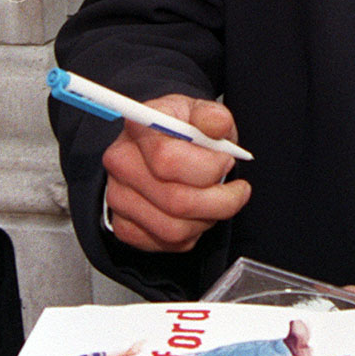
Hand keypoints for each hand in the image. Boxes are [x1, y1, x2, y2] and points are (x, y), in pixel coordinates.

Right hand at [101, 94, 250, 252]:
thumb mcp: (200, 113)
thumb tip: (217, 123)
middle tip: (236, 191)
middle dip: (220, 201)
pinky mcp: (124, 227)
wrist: (158, 150)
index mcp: (138, 127)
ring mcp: (118, 197)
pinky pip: (167, 243)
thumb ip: (212, 116)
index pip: (167, 159)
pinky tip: (196, 213)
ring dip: (207, 219)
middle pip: (175, 200)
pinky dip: (192, 233)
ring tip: (215, 201)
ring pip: (174, 229)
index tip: (227, 161)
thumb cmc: (181, 131)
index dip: (208, 167)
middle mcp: (121, 163)